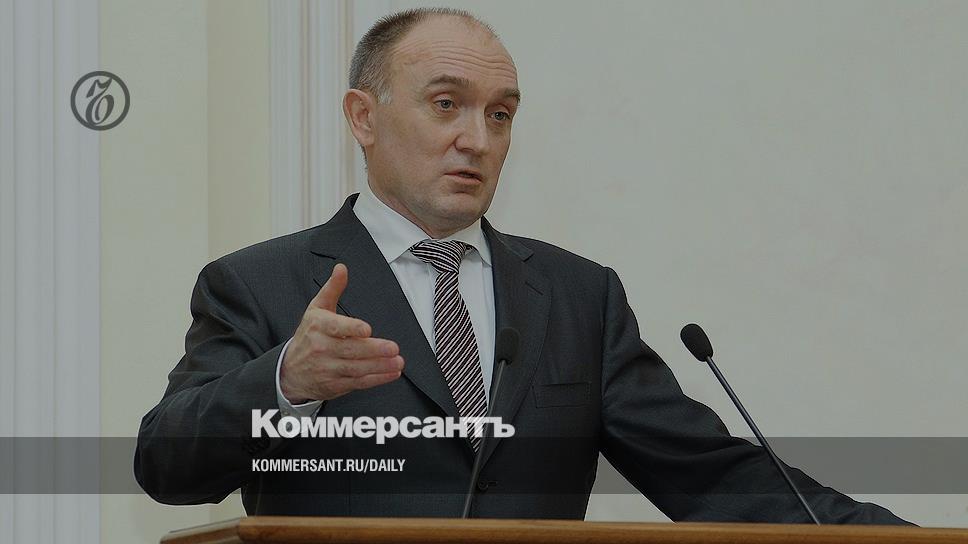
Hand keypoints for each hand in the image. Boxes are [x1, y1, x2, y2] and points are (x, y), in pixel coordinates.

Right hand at [279, 263, 403, 402]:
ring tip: (397, 361)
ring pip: (356, 368)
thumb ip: (332, 289)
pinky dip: (376, 379)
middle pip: (350, 350)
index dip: (351, 329)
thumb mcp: (316, 309)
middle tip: (392, 347)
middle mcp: (321, 348)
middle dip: (373, 350)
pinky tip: (391, 373)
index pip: (335, 328)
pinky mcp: (335, 385)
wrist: (289, 371)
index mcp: (318, 326)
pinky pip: (358, 382)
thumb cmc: (308, 336)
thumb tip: (342, 269)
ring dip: (379, 366)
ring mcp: (327, 369)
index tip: (367, 329)